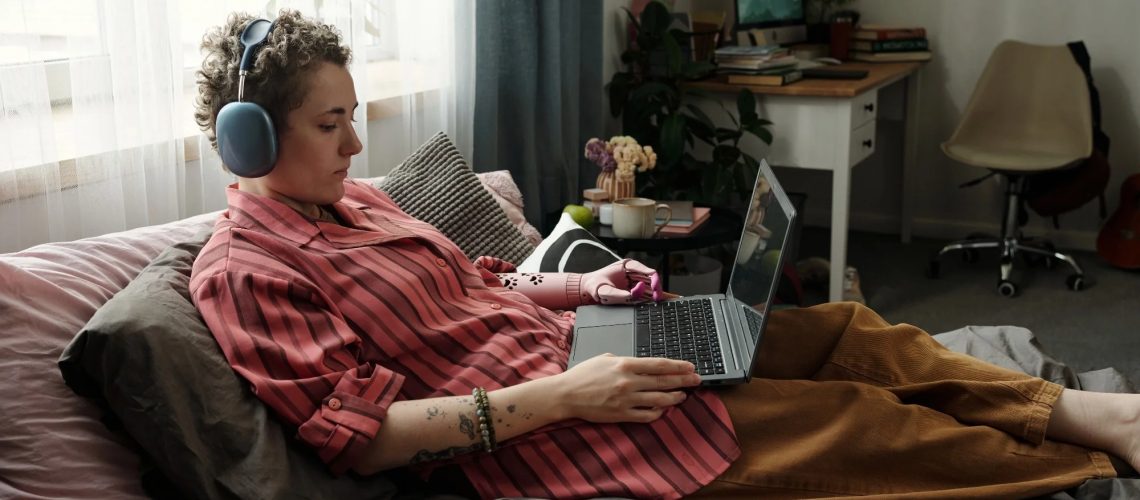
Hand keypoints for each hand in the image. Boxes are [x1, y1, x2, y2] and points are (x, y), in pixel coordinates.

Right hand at [553, 354, 698, 422]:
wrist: (566, 394)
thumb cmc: (583, 375)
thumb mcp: (605, 359)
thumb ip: (625, 361)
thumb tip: (640, 365)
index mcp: (625, 365)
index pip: (659, 365)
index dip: (678, 366)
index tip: (690, 366)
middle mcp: (629, 382)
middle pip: (664, 381)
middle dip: (683, 380)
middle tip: (697, 380)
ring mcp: (627, 400)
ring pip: (659, 399)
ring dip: (675, 397)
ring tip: (683, 395)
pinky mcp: (622, 414)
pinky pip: (647, 415)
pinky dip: (658, 412)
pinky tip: (663, 409)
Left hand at [580, 259, 665, 304]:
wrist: (586, 289)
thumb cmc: (594, 285)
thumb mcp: (604, 290)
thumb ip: (619, 295)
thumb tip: (634, 296)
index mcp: (626, 265)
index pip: (645, 270)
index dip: (653, 279)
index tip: (655, 288)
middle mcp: (631, 271)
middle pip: (649, 278)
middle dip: (655, 287)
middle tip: (657, 297)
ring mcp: (632, 279)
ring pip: (648, 285)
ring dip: (652, 293)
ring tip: (655, 301)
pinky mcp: (631, 287)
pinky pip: (643, 291)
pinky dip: (647, 297)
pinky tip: (649, 302)